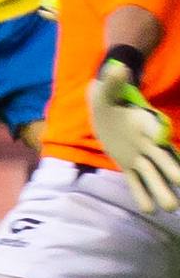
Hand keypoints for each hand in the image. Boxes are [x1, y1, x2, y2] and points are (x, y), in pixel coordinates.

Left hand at [89, 58, 179, 211]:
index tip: (162, 138)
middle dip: (174, 173)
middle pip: (164, 159)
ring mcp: (139, 155)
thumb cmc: (108, 95)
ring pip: (153, 175)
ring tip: (170, 208)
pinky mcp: (127, 163)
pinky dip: (141, 193)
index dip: (161, 135)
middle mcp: (148, 142)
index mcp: (146, 124)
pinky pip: (136, 181)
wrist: (104, 105)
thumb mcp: (105, 89)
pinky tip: (149, 209)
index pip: (158, 131)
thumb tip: (117, 68)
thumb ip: (113, 82)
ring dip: (162, 190)